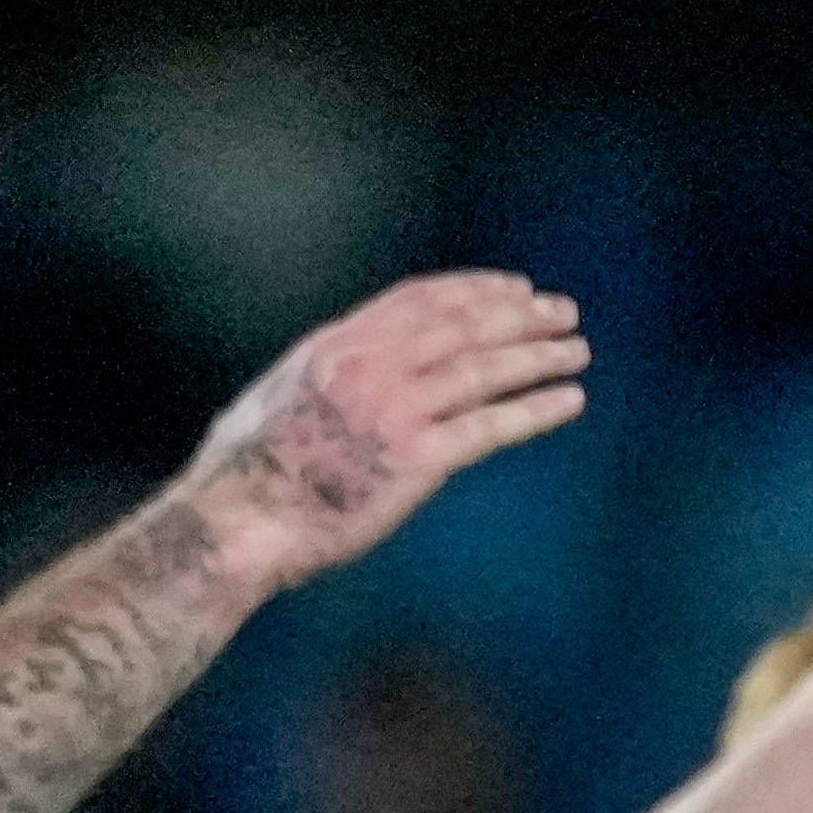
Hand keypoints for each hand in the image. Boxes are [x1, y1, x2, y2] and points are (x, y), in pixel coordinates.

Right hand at [182, 271, 594, 593]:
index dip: (474, 290)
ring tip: (576, 350)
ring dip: (538, 356)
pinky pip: (491, 426)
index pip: (418, 301)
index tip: (513, 288)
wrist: (236, 524)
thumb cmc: (243, 476)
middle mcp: (367, 367)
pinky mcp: (416, 460)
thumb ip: (322, 376)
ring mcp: (393, 411)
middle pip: (461, 326)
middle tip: (562, 311)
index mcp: (332, 347)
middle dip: (519, 315)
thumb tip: (342, 371)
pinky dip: (536, 410)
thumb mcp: (277, 398)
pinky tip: (569, 400)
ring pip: (484, 369)